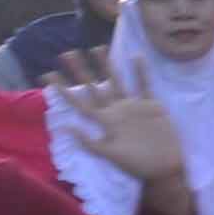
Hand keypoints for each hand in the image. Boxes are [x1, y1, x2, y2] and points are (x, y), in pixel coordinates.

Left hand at [47, 54, 187, 182]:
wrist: (165, 167)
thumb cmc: (138, 164)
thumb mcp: (111, 155)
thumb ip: (90, 142)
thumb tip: (66, 127)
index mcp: (104, 122)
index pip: (79, 103)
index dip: (63, 91)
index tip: (48, 76)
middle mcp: (114, 111)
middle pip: (94, 87)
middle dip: (80, 72)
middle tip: (66, 54)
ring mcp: (132, 106)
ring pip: (116, 81)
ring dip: (107, 66)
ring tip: (96, 48)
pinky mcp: (150, 105)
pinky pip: (143, 85)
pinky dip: (140, 72)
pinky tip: (136, 56)